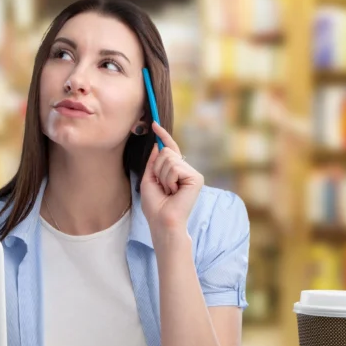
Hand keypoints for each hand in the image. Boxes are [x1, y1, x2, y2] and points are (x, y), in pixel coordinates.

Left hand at [140, 122, 203, 238]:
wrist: (162, 221)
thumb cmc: (155, 206)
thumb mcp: (149, 179)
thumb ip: (154, 162)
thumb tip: (158, 145)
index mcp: (176, 171)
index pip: (170, 149)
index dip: (163, 136)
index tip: (154, 124)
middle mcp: (186, 170)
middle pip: (166, 152)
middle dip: (157, 169)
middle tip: (162, 187)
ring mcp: (192, 174)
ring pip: (169, 159)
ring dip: (162, 176)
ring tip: (168, 191)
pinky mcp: (196, 178)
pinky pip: (175, 167)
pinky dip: (169, 179)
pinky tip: (174, 191)